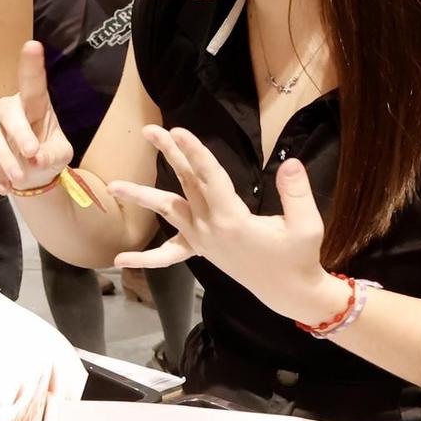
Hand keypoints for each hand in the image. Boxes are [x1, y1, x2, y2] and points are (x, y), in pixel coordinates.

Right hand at [0, 42, 72, 192]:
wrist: (28, 174)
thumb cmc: (47, 155)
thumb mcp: (61, 156)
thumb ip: (53, 156)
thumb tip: (34, 159)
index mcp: (35, 103)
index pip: (33, 84)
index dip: (31, 65)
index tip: (33, 45)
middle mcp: (9, 107)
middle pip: (8, 113)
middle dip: (19, 134)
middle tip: (32, 156)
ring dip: (4, 160)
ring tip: (19, 181)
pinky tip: (5, 187)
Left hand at [109, 126, 347, 324]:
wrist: (287, 290)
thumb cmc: (298, 257)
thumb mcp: (307, 225)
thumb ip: (297, 194)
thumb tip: (291, 163)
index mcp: (232, 220)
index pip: (210, 178)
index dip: (195, 153)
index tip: (179, 131)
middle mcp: (210, 228)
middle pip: (186, 184)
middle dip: (170, 154)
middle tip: (150, 130)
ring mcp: (201, 240)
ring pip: (169, 211)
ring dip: (142, 196)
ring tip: (113, 186)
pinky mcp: (200, 250)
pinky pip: (168, 254)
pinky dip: (145, 258)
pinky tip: (119, 258)